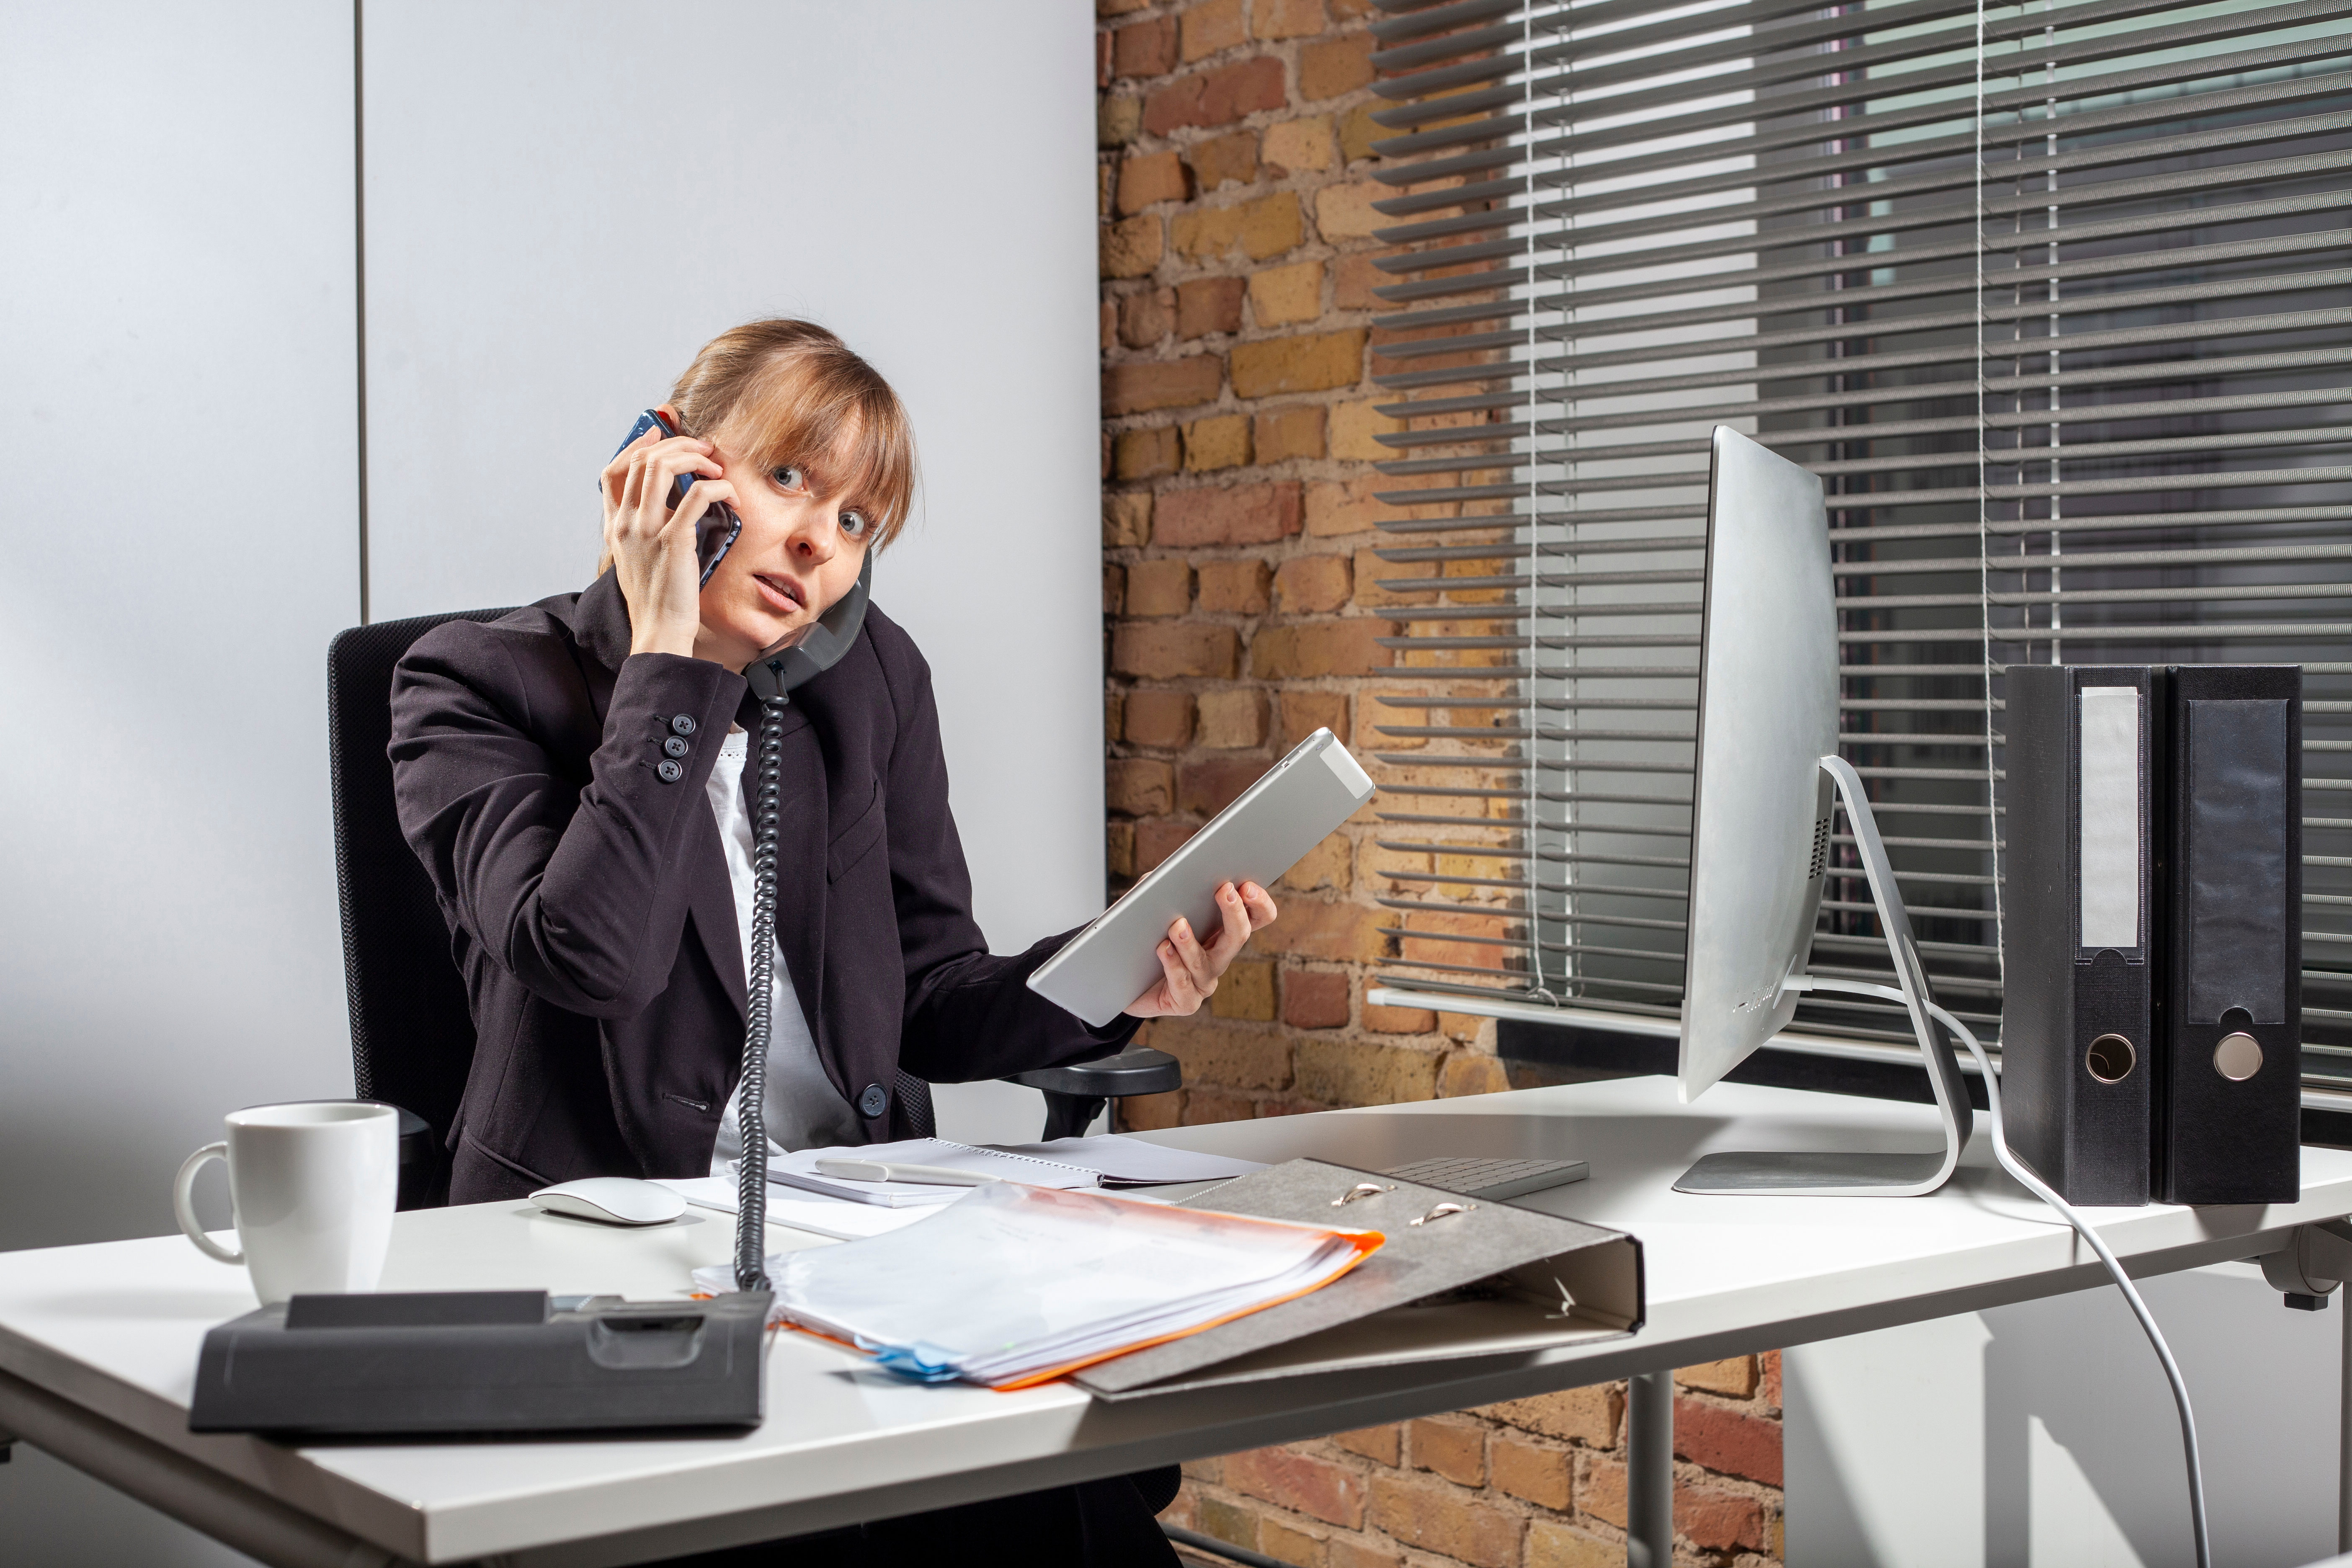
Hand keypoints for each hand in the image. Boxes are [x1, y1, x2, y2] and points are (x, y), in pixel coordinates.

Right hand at [601, 420, 732, 659]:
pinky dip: (719, 487)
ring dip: (695, 458)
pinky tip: (731, 496)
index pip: (613, 471)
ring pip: (664, 467)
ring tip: (715, 467)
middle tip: (703, 450)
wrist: (659, 630)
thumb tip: (667, 502)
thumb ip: (641, 529)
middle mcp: (625, 523)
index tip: (657, 434)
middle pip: (643, 460)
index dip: (635, 445)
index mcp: (614, 527)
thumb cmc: (656, 597)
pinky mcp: (674, 540)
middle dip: (677, 445)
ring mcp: (646, 530)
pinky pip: (698, 495)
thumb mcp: (637, 558)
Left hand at [1124, 881, 1278, 1018]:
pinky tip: (1163, 949)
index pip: (1256, 917)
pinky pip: (1183, 985)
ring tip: (1177, 925)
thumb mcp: (1150, 904)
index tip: (1246, 885)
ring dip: (1191, 942)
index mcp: (1221, 931)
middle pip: (1239, 937)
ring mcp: (1204, 982)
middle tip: (1224, 890)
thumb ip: (1161, 885)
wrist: (1119, 979)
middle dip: (1234, 912)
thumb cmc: (1141, 935)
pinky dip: (1172, 965)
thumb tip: (1170, 873)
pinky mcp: (1186, 1002)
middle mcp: (1219, 957)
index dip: (1259, 903)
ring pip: (1205, 962)